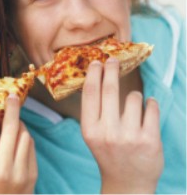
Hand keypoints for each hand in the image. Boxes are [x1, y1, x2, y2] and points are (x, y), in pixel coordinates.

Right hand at [0, 94, 36, 193]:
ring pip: (25, 135)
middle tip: (11, 97)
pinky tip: (20, 138)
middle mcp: (3, 167)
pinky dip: (26, 139)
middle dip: (12, 108)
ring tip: (14, 122)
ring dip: (20, 124)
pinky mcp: (32, 176)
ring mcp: (20, 172)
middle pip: (11, 128)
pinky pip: (31, 147)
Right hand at [81, 58, 162, 193]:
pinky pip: (152, 107)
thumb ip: (94, 110)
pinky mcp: (150, 140)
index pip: (90, 93)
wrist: (127, 182)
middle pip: (110, 90)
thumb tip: (97, 77)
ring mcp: (130, 137)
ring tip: (133, 108)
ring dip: (134, 96)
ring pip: (134, 97)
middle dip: (112, 70)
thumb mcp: (93, 134)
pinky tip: (147, 109)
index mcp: (90, 130)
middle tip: (113, 60)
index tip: (97, 62)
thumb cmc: (108, 152)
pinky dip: (150, 104)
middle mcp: (108, 133)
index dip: (94, 74)